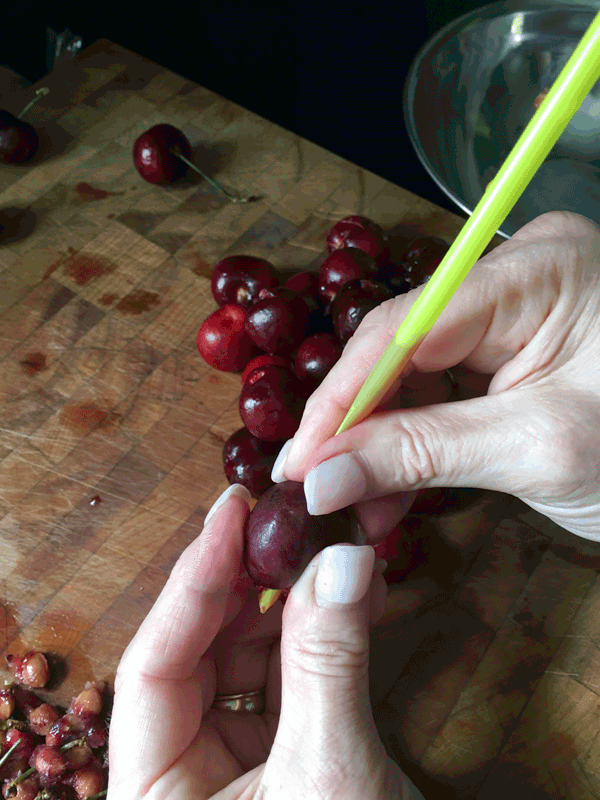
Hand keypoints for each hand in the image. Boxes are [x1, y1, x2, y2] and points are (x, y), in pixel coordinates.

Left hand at [107, 485, 421, 798]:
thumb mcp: (330, 773)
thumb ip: (329, 661)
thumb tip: (344, 558)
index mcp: (154, 795)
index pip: (153, 666)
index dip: (192, 582)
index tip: (229, 514)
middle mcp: (182, 776)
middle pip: (200, 653)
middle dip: (247, 585)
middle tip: (284, 525)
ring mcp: (232, 765)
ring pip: (247, 659)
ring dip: (291, 604)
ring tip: (331, 555)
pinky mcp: (280, 756)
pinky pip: (287, 679)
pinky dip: (316, 636)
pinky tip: (347, 596)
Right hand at [276, 211, 599, 541]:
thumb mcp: (537, 451)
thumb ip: (419, 455)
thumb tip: (316, 478)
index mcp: (537, 268)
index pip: (407, 325)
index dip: (343, 397)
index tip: (299, 462)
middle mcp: (517, 273)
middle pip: (404, 345)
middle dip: (360, 424)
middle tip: (321, 490)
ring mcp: (516, 311)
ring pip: (416, 372)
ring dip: (382, 440)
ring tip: (356, 502)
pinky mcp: (514, 349)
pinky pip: (443, 387)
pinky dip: (414, 439)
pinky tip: (391, 484)